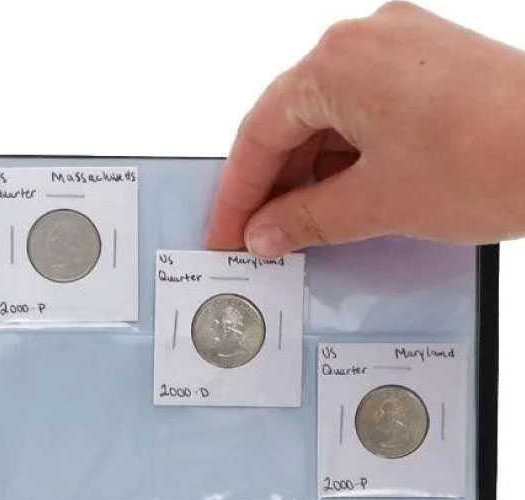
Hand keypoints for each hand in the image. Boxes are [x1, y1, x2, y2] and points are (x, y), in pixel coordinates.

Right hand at [206, 2, 524, 254]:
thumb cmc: (493, 155)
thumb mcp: (374, 204)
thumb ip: (304, 220)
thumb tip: (269, 231)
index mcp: (339, 62)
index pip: (260, 134)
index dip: (237, 196)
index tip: (227, 234)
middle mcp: (369, 40)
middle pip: (292, 120)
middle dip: (274, 186)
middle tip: (262, 238)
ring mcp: (406, 48)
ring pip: (330, 117)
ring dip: (312, 176)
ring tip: (308, 230)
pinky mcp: (435, 66)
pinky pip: (368, 112)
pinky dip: (350, 158)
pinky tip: (349, 200)